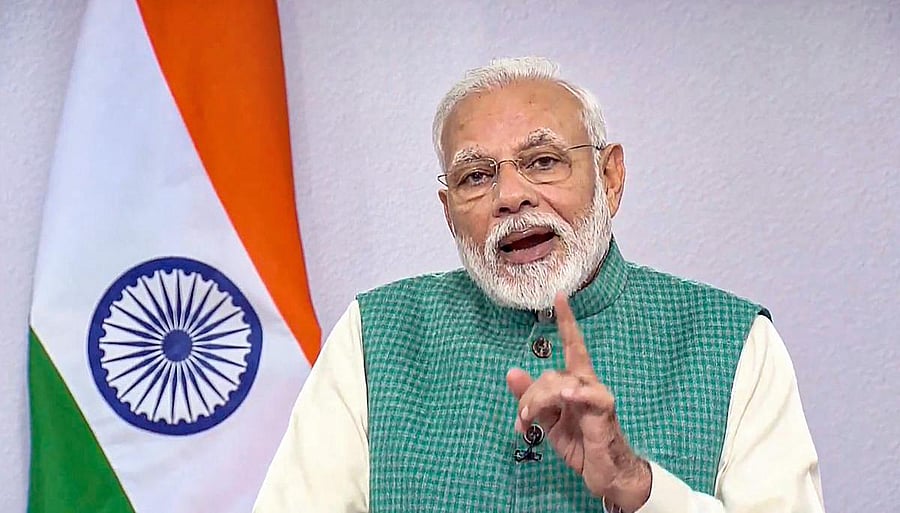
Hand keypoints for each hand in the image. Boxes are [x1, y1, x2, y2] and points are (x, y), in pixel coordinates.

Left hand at [506, 292, 650, 511]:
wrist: (604, 472)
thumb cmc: (579, 443)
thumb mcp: (547, 420)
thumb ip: (530, 397)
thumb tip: (511, 372)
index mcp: (575, 381)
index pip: (572, 345)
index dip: (566, 321)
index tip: (559, 296)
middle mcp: (587, 383)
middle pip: (550, 374)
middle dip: (530, 396)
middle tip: (521, 419)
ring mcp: (597, 396)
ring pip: (559, 384)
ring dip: (538, 402)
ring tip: (528, 422)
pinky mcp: (604, 411)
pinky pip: (589, 396)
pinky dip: (575, 395)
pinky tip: (566, 396)